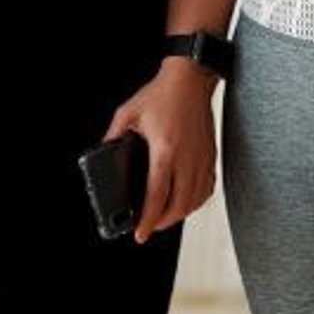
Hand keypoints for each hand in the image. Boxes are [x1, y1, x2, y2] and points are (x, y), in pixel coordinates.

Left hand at [102, 68, 217, 243]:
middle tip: (148, 227)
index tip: (139, 234)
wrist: (190, 80)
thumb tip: (103, 152)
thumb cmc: (161, 94)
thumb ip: (113, 135)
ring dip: (179, 215)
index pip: (156, 195)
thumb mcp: (128, 112)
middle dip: (162, 222)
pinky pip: (207, 188)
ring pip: (195, 201)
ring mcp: (201, 159)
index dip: (147, 219)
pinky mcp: (210, 156)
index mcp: (164, 149)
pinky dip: (196, 201)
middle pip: (178, 206)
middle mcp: (186, 158)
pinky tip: (185, 201)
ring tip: (163, 217)